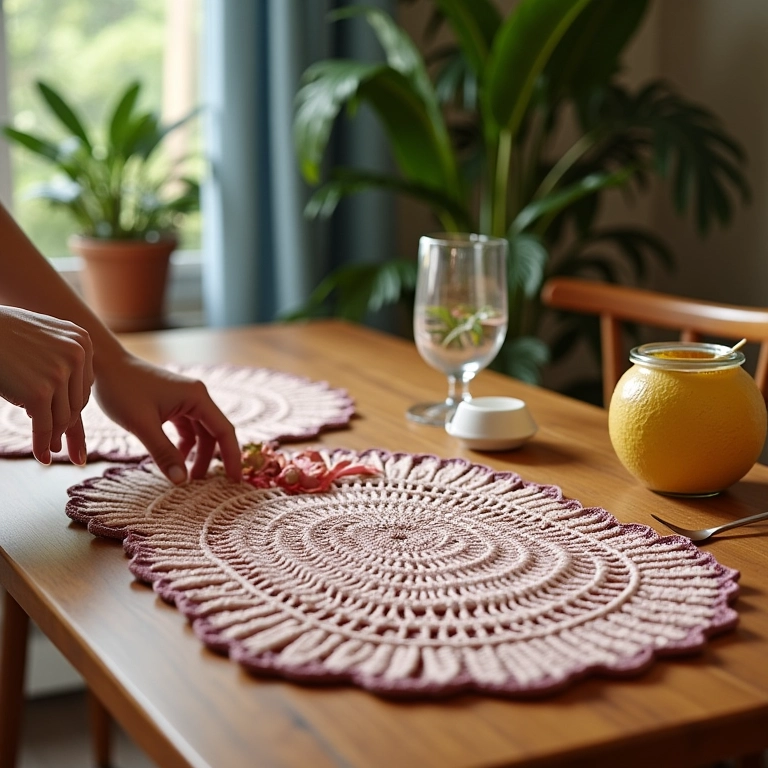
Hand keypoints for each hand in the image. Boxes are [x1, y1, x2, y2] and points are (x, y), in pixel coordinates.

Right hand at [0, 306, 92, 464]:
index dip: (72, 405)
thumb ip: (64, 363)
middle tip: (59, 442)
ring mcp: (59, 373)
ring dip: (54, 436)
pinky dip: (42, 444)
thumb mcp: (44, 341)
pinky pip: (45, 425)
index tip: (66, 422)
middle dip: (65, 424)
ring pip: (63, 417)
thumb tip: (76, 403)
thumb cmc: (5, 335)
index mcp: (82, 341)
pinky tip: (42, 456)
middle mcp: (76, 354)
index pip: (84, 385)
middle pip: (77, 402)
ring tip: (50, 448)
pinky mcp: (39, 391)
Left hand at [93, 353, 241, 483]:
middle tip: (207, 486)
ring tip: (188, 477)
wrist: (103, 365)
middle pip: (214, 433)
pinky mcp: (173, 403)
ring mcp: (185, 399)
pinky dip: (184, 445)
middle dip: (211, 459)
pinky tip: (174, 458)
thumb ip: (164, 453)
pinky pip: (187, 428)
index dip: (232, 457)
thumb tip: (181, 482)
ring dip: (196, 454)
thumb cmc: (122, 390)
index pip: (224, 431)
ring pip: (200, 432)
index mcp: (197, 397)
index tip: (235, 481)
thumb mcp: (143, 425)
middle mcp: (196, 396)